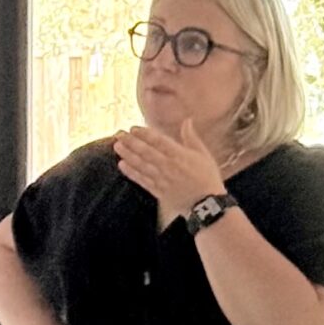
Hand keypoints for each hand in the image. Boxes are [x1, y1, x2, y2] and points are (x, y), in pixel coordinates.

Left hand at [112, 120, 228, 224]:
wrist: (207, 204)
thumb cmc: (207, 177)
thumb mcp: (203, 154)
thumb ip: (191, 137)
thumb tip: (187, 120)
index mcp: (179, 155)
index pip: (158, 141)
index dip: (144, 134)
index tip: (132, 128)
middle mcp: (168, 166)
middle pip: (146, 152)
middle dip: (130, 142)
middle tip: (118, 134)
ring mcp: (161, 179)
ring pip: (141, 165)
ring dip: (128, 155)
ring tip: (117, 147)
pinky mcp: (158, 191)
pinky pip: (142, 180)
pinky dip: (131, 173)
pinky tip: (121, 165)